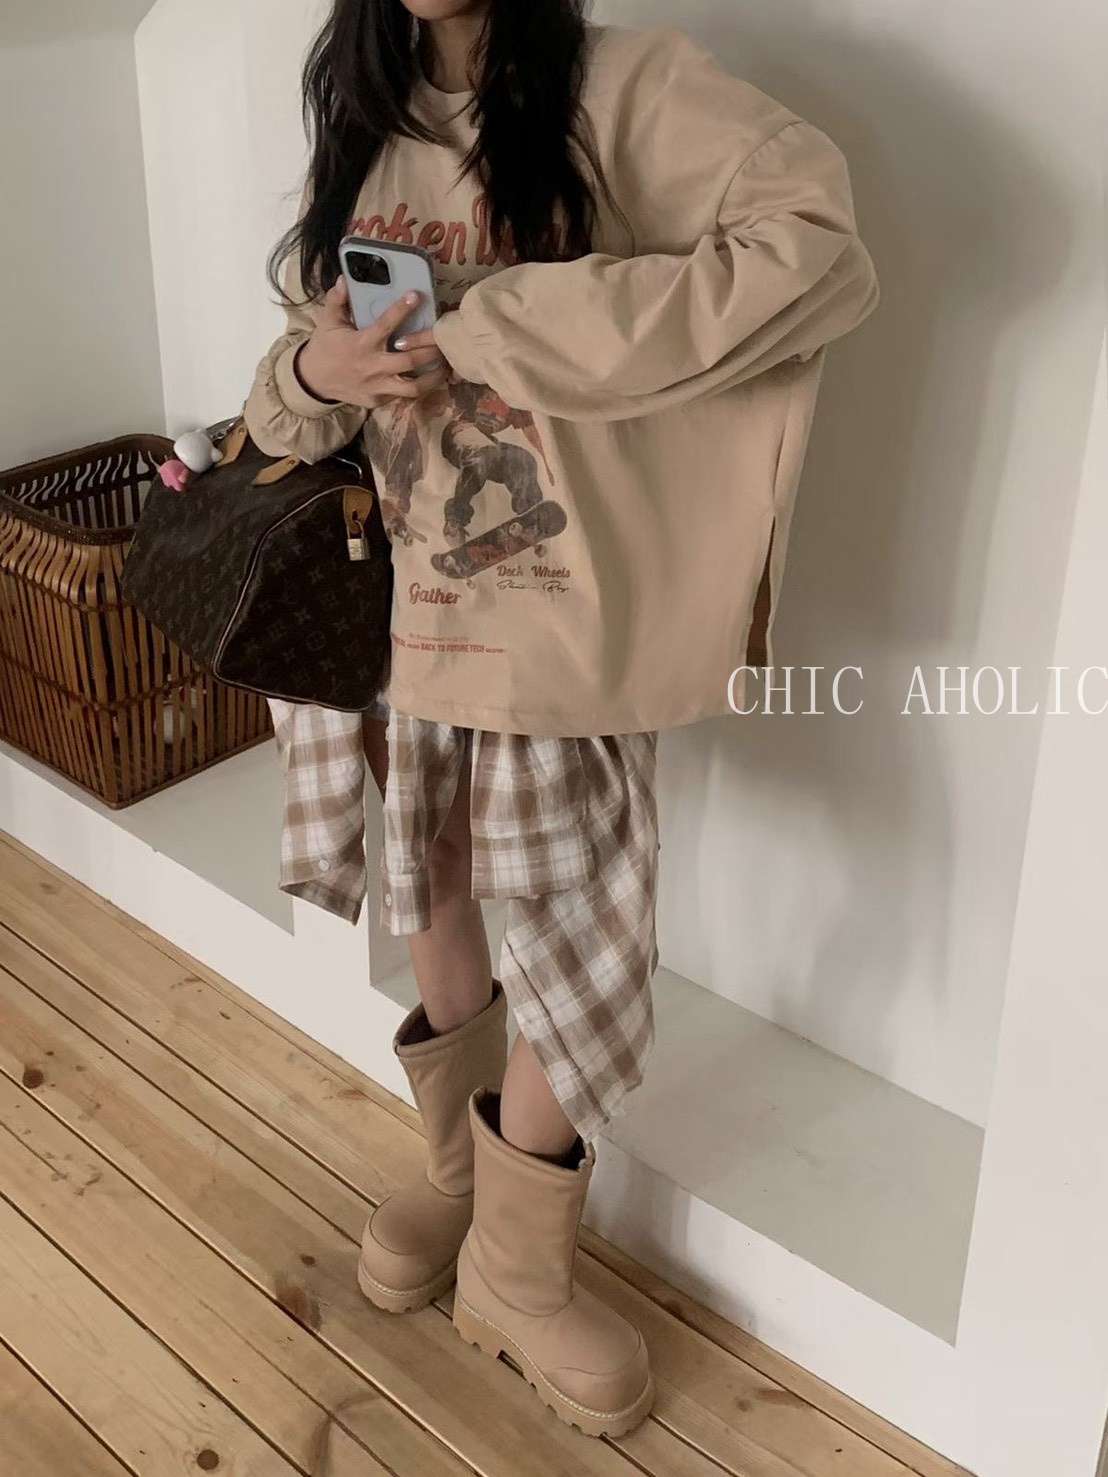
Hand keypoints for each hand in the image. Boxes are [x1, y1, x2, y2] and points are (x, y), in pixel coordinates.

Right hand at [296, 277, 448, 407]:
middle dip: (430, 350)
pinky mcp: (378, 401)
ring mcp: (377, 387)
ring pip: (413, 387)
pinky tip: (430, 378)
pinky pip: (403, 396)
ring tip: (447, 367)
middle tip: (444, 340)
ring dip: (433, 378)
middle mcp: (372, 366)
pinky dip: (419, 387)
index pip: (385, 325)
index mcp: (361, 343)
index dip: (401, 310)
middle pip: (410, 361)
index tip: (416, 296)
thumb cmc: (326, 347)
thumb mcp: (327, 321)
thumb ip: (337, 300)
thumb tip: (344, 279)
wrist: (315, 380)